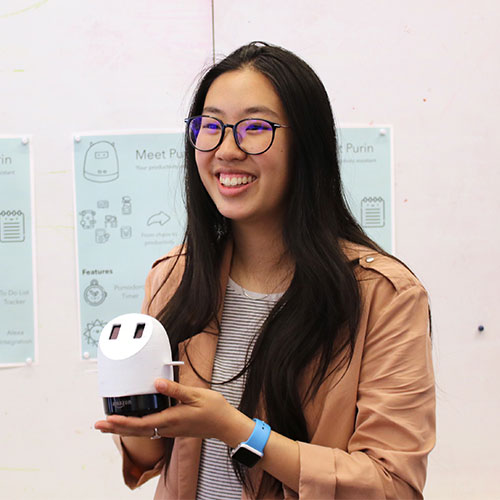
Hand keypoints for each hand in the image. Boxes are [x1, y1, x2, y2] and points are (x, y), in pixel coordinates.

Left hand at [94, 379, 252, 445]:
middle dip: (116, 428)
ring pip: (141, 431)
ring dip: (124, 428)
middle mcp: (167, 428)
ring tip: (109, 424)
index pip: (140, 424)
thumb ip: (174, 390)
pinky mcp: (173, 427)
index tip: (108, 419)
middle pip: (136, 431)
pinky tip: (133, 421)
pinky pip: (149, 429)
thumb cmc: (213, 409)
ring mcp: (169, 430)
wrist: (224, 424)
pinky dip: (136, 426)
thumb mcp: (195, 395)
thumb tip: (155, 383)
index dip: (122, 422)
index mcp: (170, 420)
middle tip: (98, 425)